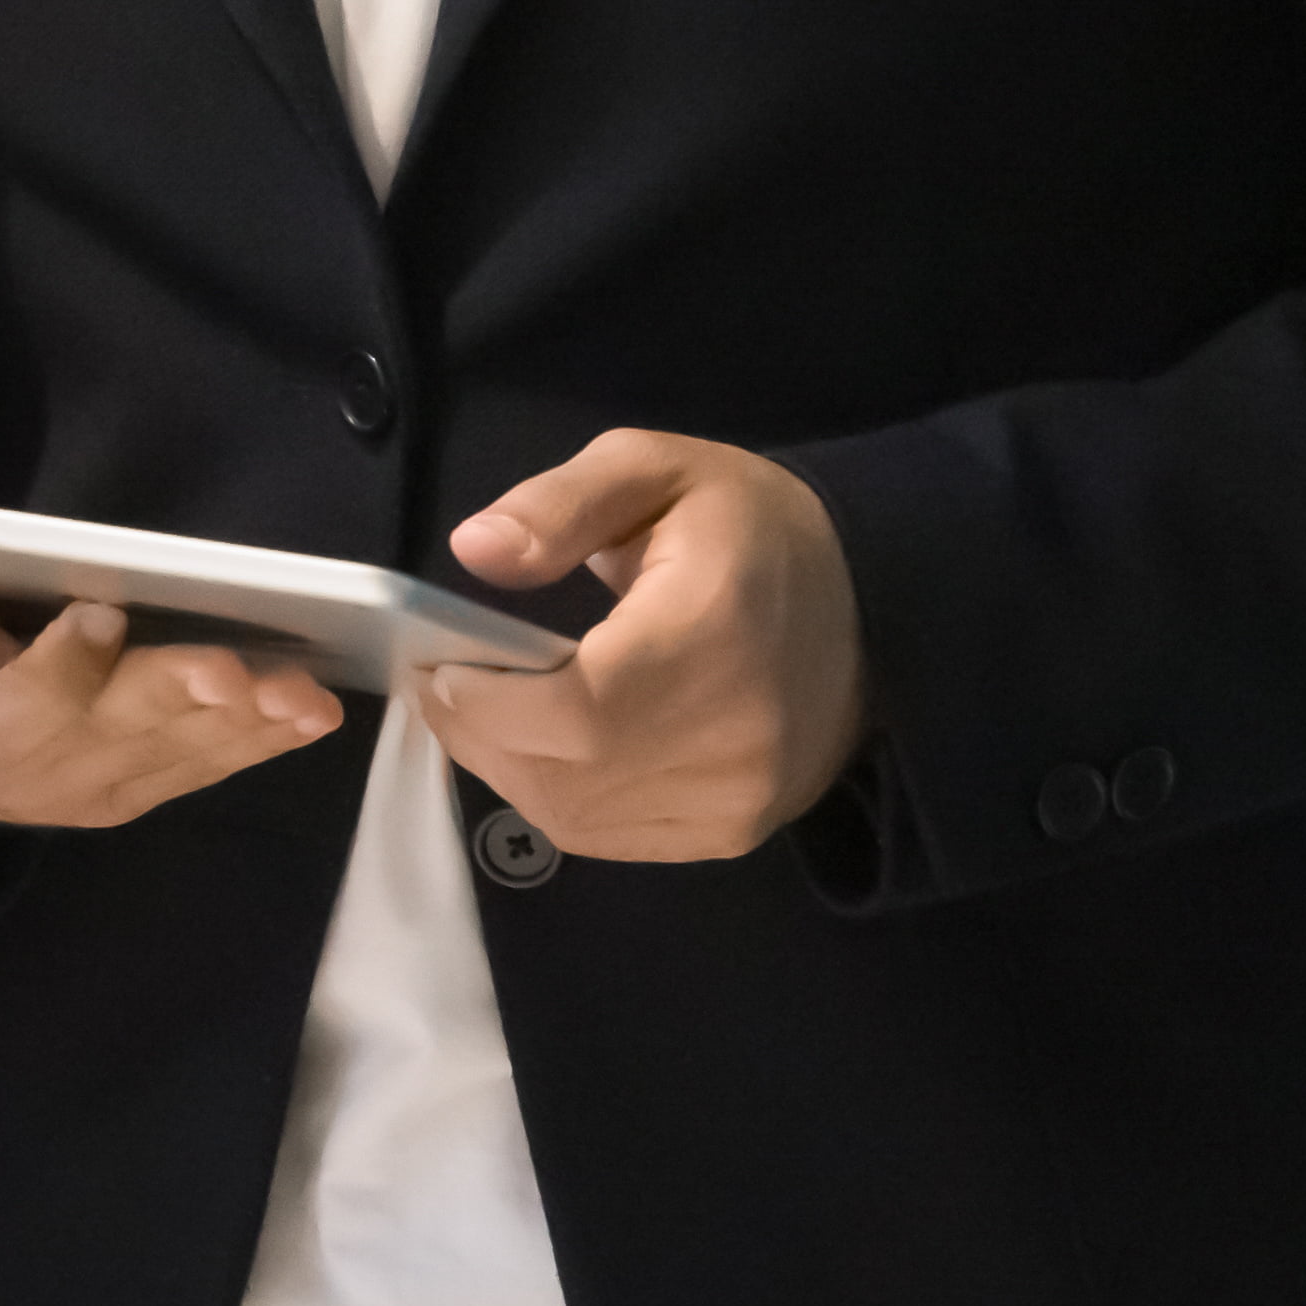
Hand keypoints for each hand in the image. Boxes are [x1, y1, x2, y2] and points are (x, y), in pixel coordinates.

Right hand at [0, 432, 341, 832]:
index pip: (13, 703)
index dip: (58, 667)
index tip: (100, 612)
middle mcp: (24, 772)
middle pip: (110, 737)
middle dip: (177, 702)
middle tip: (239, 671)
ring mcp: (75, 789)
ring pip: (164, 760)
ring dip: (237, 731)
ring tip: (302, 696)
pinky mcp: (112, 789)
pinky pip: (186, 772)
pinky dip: (246, 746)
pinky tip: (302, 715)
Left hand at [424, 430, 869, 861]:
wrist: (868, 603)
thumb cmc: (744, 524)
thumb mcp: (652, 467)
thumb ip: (559, 506)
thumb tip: (475, 551)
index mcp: (712, 631)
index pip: (579, 710)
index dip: (490, 705)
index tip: (437, 667)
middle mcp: (736, 733)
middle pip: (568, 776)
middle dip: (480, 738)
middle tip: (440, 689)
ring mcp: (741, 797)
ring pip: (580, 817)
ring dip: (509, 772)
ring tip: (480, 716)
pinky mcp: (738, 832)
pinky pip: (615, 839)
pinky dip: (558, 801)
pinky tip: (540, 750)